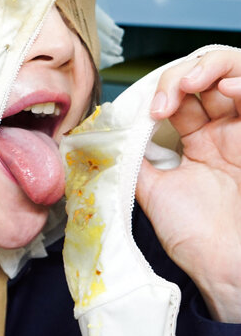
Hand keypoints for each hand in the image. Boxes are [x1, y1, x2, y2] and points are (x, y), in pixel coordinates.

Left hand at [136, 48, 240, 322]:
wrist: (225, 266)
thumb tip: (107, 138)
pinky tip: (226, 89)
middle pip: (206, 78)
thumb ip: (137, 160)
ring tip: (189, 84)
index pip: (182, 97)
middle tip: (168, 96)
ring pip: (233, 74)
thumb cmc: (195, 235)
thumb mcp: (154, 190)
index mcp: (199, 142)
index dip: (163, 92)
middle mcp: (224, 132)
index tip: (150, 113)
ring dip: (208, 70)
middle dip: (181, 76)